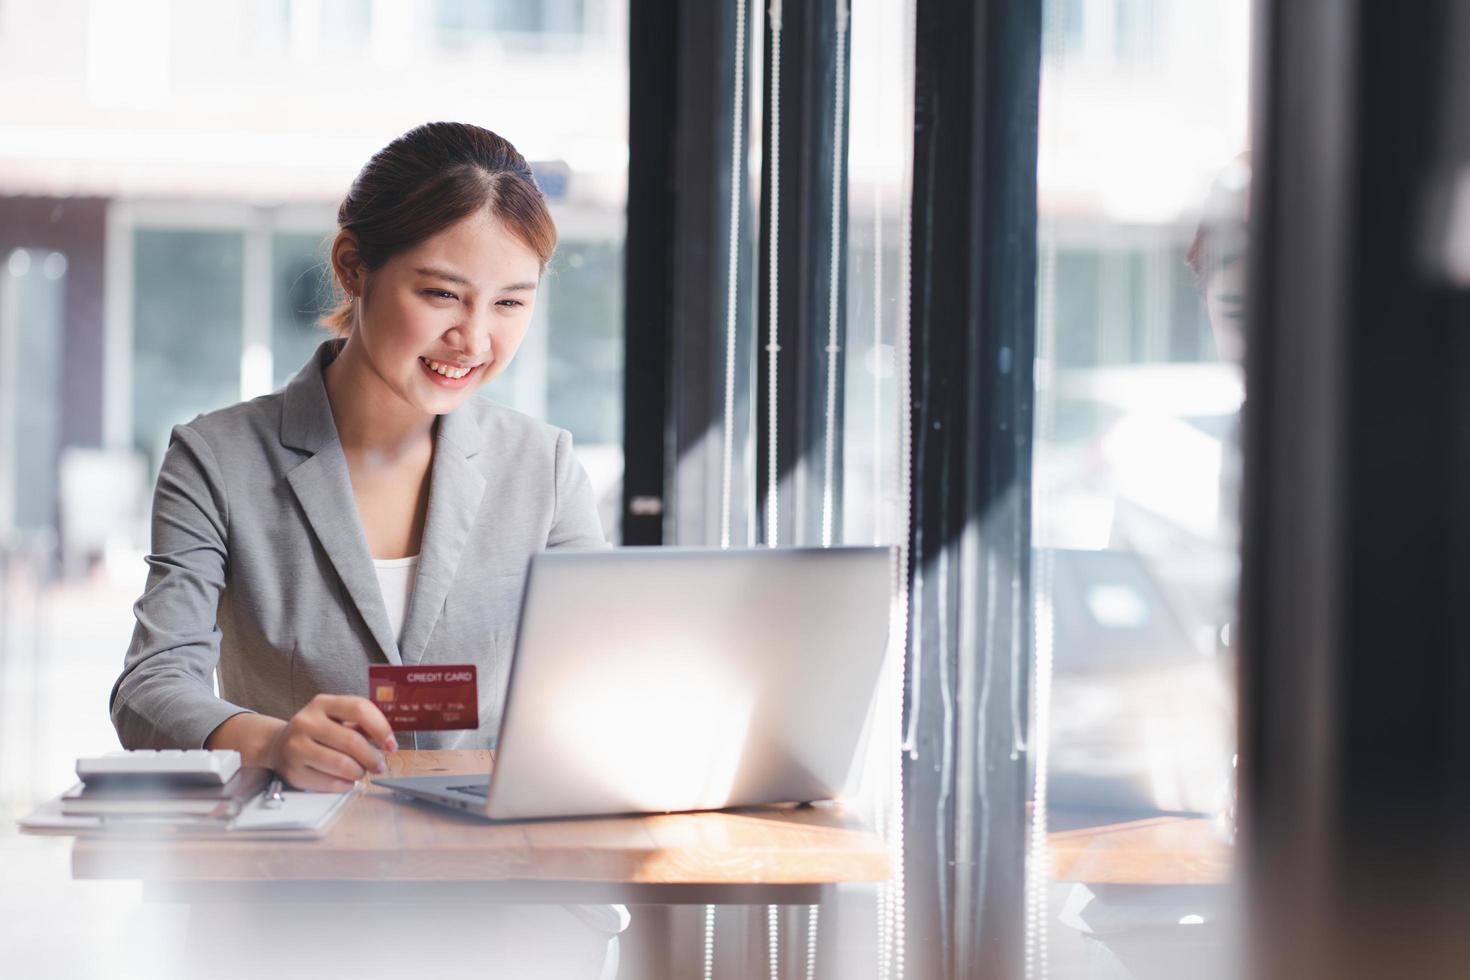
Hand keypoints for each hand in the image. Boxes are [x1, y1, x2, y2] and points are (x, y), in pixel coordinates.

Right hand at [265, 694, 396, 791]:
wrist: (277, 746)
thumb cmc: (317, 733)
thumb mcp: (335, 718)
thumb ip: (360, 724)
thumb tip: (387, 741)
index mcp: (322, 703)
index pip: (359, 708)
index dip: (381, 728)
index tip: (391, 744)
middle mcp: (306, 722)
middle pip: (352, 741)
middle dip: (373, 757)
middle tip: (379, 765)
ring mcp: (297, 747)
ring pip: (343, 764)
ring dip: (359, 772)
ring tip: (360, 772)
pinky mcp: (294, 772)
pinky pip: (331, 783)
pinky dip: (345, 785)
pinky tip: (345, 780)